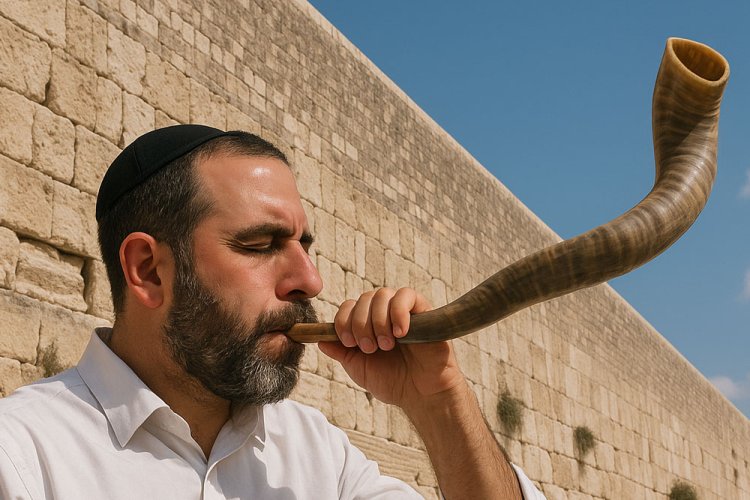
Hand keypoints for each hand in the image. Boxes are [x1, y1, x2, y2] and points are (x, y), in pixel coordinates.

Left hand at [317, 288, 465, 409]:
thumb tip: (318, 339)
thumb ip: (340, 351)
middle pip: (363, 298)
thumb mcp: (358, 367)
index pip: (349, 306)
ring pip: (382, 295)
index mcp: (367, 323)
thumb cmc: (392, 381)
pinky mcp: (423, 310)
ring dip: (378, 321)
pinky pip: (406, 295)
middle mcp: (384, 312)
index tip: (349, 343)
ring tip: (386, 345)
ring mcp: (403, 309)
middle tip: (369, 348)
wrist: (421, 394)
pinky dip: (398, 312)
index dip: (344, 321)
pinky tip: (400, 334)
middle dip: (361, 324)